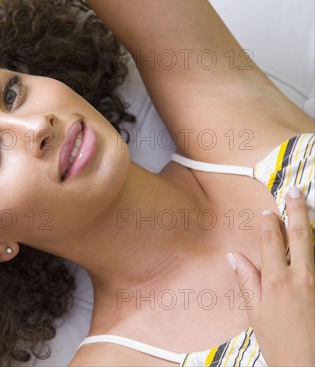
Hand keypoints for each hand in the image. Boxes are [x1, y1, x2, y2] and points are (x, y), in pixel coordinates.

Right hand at [228, 187, 313, 365]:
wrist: (310, 365)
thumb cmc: (282, 344)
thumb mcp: (256, 313)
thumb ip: (247, 281)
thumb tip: (234, 257)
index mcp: (277, 281)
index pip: (272, 241)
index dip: (269, 223)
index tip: (268, 211)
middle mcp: (302, 278)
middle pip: (301, 234)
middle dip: (297, 210)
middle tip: (295, 192)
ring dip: (311, 223)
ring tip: (308, 207)